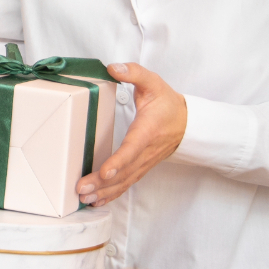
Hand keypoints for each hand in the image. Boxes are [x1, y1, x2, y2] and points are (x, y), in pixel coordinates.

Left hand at [78, 62, 186, 206]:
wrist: (188, 123)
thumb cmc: (168, 103)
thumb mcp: (153, 82)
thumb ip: (134, 73)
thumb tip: (113, 67)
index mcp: (147, 131)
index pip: (132, 149)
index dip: (118, 162)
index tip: (105, 172)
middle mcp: (145, 151)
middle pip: (124, 172)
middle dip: (102, 183)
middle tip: (81, 190)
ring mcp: (144, 162)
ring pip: (125, 182)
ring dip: (104, 192)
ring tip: (84, 199)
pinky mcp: (141, 167)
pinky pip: (127, 184)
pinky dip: (112, 194)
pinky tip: (97, 201)